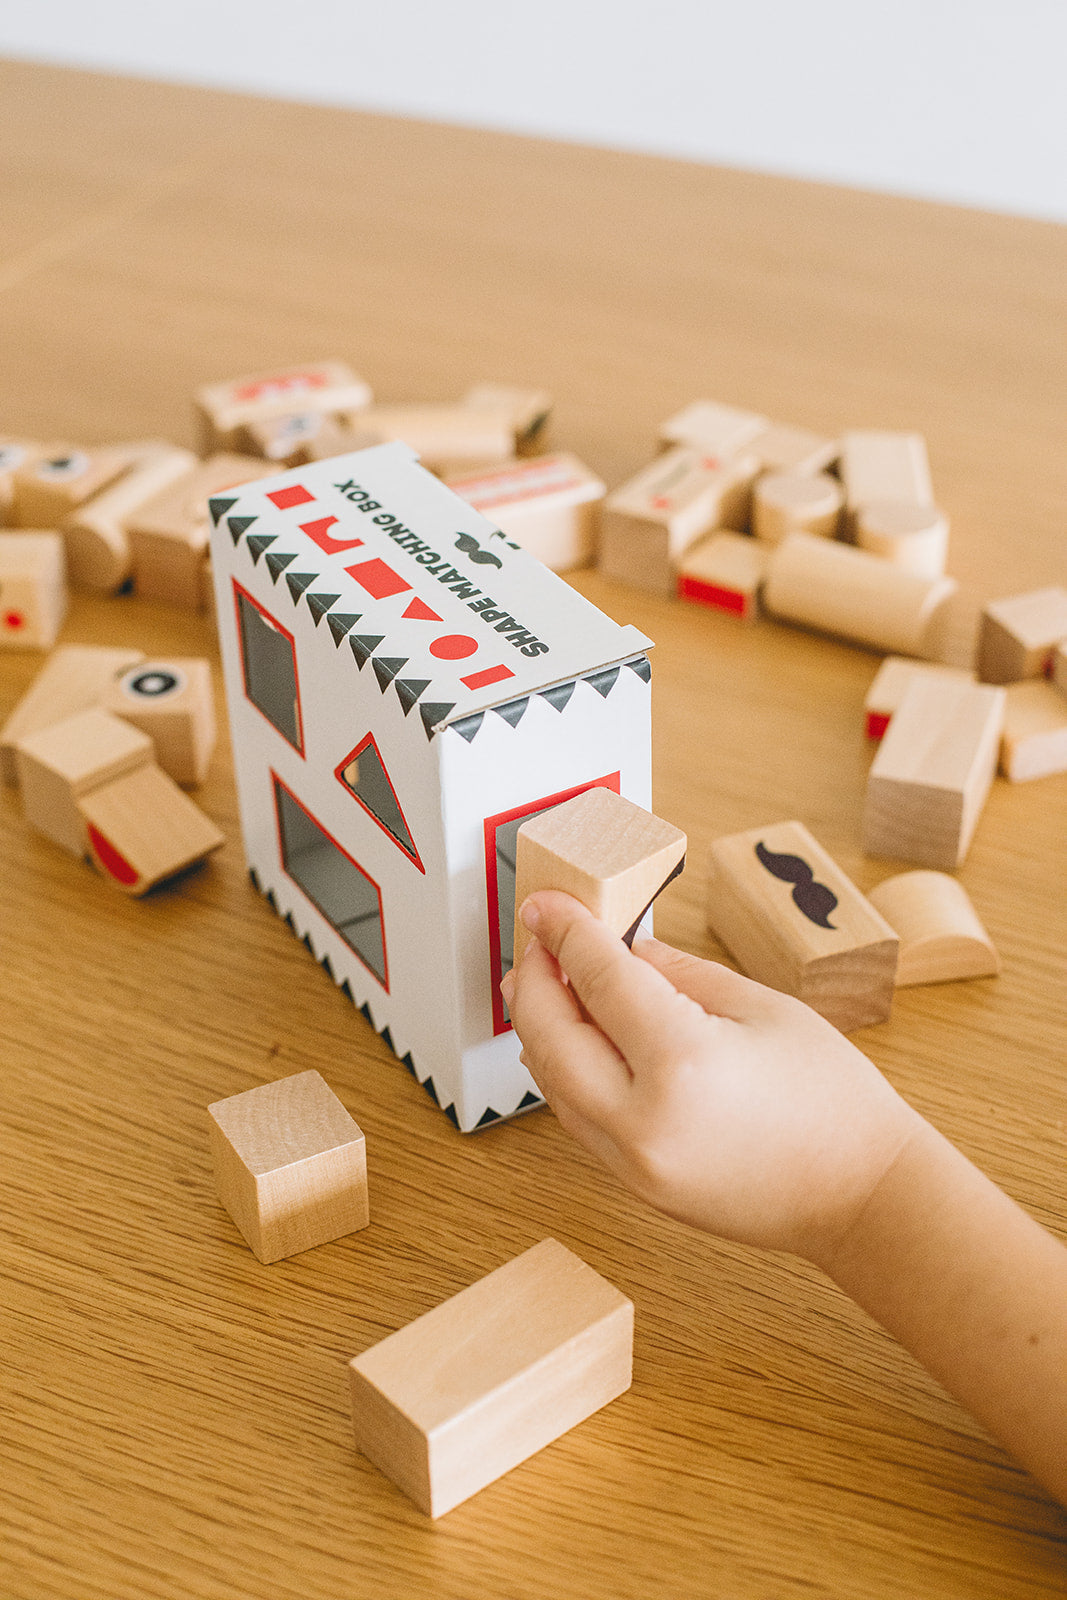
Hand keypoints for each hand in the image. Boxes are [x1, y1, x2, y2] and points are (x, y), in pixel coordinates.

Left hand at [501, 891, 920, 1263]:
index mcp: (682, 1062)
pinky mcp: (636, 1185)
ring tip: (543, 982)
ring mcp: (633, 1162)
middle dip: (534, 979)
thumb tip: (624, 951)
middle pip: (550, 1036)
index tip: (547, 904)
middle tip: (538, 939)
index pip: (597, 979)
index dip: (565, 933)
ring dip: (540, 1027)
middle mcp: (643, 1119)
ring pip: (553, 1083)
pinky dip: (564, 1070)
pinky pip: (577, 1117)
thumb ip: (678, 975)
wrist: (863, 1194)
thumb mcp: (760, 1006)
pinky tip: (573, 1038)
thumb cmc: (832, 1100)